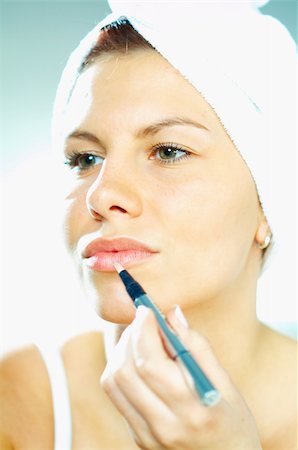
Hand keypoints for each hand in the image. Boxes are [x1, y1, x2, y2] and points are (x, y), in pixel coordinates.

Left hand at [101, 306, 261, 449]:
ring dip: (121, 350)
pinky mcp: (138, 438)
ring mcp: (147, 435)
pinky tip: (138, 360)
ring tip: (140, 337)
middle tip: (144, 319)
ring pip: (114, 381)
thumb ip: (197, 348)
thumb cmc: (233, 424)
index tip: (146, 308)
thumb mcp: (227, 386)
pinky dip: (121, 368)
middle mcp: (164, 425)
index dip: (143, 329)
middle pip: (126, 370)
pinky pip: (117, 395)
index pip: (150, 362)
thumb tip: (172, 314)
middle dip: (130, 335)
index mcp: (192, 409)